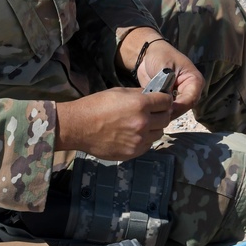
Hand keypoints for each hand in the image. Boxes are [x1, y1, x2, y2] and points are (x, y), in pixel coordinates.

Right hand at [55, 88, 172, 160]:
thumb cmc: (97, 106)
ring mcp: (138, 140)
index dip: (164, 100)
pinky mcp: (133, 152)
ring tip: (141, 124)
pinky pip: (148, 145)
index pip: (166, 101)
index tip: (159, 100)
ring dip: (154, 128)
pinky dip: (145, 140)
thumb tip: (153, 95)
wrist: (79, 126)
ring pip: (159, 133)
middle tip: (152, 112)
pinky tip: (133, 134)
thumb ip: (139, 94)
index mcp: (140, 104)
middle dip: (161, 114)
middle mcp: (143, 123)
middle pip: (166, 118)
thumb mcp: (119, 92)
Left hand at [134, 41, 202, 120]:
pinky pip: (166, 110)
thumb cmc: (160, 56)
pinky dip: (159, 110)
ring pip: (175, 111)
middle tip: (156, 113)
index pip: (190, 99)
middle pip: (183, 108)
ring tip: (152, 111)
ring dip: (164, 112)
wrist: (148, 55)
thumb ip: (167, 85)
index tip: (165, 109)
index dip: (178, 107)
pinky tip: (150, 109)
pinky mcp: (170, 100)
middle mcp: (190, 91)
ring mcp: (180, 96)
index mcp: (195, 81)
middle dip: (170, 111)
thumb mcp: (164, 68)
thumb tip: (166, 102)